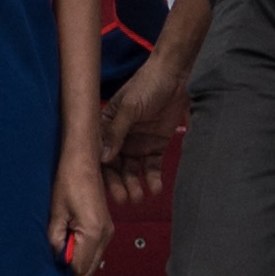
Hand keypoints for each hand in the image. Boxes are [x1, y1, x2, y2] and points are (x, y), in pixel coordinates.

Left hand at [51, 151, 111, 275]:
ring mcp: (108, 232)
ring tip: (62, 239)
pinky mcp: (106, 228)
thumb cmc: (68, 181)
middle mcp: (106, 235)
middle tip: (55, 252)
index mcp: (94, 232)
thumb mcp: (55, 215)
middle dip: (71, 267)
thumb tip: (57, 264)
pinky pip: (94, 250)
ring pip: (92, 262)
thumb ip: (56, 244)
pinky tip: (70, 235)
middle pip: (89, 271)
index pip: (79, 270)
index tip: (52, 262)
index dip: (64, 270)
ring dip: (76, 258)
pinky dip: (82, 250)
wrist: (83, 161)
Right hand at [100, 49, 190, 206]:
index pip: (99, 154)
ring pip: (132, 171)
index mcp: (106, 127)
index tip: (102, 190)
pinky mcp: (155, 147)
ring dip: (134, 184)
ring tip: (139, 197)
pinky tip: (155, 189)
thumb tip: (102, 158)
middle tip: (124, 199)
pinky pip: (152, 167)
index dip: (100, 173)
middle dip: (118, 184)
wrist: (174, 76)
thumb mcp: (128, 107)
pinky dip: (152, 179)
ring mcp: (137, 144)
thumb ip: (116, 132)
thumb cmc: (146, 86)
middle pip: (115, 167)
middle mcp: (120, 139)